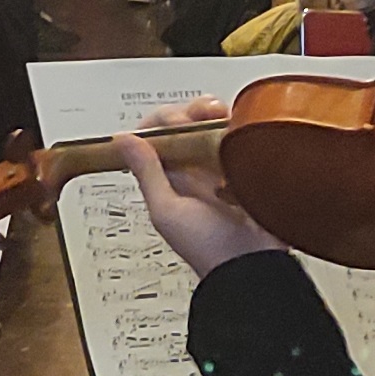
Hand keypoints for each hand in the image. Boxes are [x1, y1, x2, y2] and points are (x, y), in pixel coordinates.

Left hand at [112, 100, 281, 278]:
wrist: (253, 264)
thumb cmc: (208, 248)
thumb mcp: (168, 211)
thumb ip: (147, 173)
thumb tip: (121, 139)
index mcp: (169, 179)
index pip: (156, 136)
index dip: (161, 121)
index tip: (173, 120)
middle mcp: (193, 171)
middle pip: (186, 125)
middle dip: (191, 111)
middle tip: (205, 113)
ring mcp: (221, 168)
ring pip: (212, 127)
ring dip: (214, 115)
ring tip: (221, 115)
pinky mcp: (248, 169)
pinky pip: (240, 139)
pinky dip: (237, 128)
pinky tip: (238, 127)